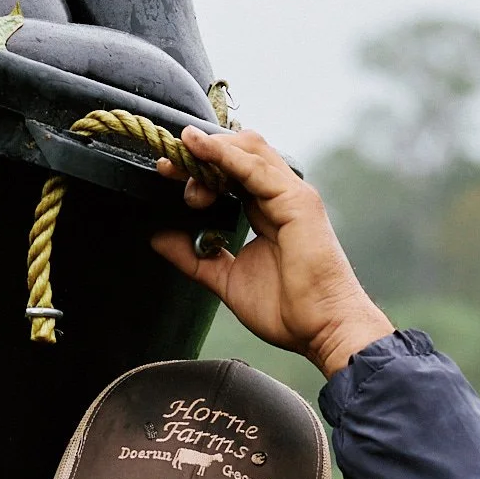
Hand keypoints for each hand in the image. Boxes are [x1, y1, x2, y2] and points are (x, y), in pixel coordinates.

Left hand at [151, 128, 393, 377]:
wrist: (320, 330)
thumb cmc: (286, 310)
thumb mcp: (225, 279)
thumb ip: (192, 257)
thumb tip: (158, 237)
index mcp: (266, 209)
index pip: (230, 171)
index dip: (198, 165)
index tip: (166, 171)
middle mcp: (280, 195)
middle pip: (238, 152)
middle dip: (199, 155)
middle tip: (167, 168)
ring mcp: (291, 195)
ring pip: (248, 150)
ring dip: (209, 152)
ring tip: (180, 159)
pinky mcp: (297, 201)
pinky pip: (256, 168)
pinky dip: (226, 154)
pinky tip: (200, 148)